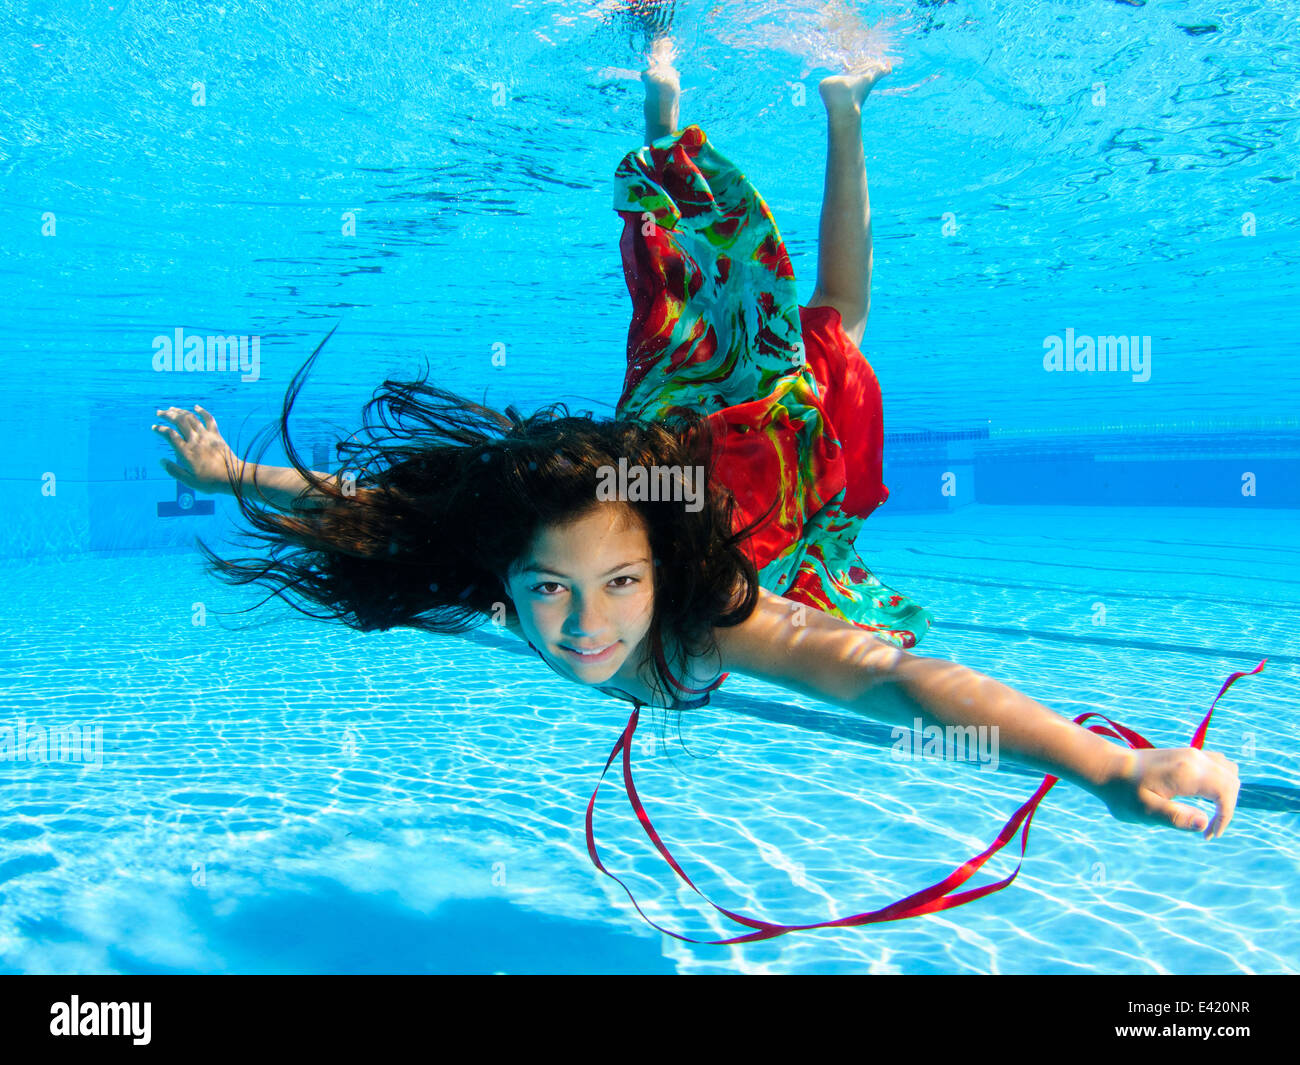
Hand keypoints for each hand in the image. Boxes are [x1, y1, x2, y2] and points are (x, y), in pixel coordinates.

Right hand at [152, 404, 238, 494]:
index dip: (160, 429)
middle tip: (159, 412)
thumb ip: (173, 470)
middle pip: (179, 421)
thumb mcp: (189, 481)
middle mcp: (195, 440)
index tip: (154, 427)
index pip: (170, 435)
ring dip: (180, 411)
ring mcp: (206, 436)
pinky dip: (202, 411)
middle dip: (167, 415)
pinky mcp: (216, 435)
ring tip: (172, 409)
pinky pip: (209, 419)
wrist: (233, 477)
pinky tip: (196, 407)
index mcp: (186, 452)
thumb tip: (161, 461)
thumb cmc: (210, 481)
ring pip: (191, 418)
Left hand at [1094, 746, 1239, 839]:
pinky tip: (1202, 798)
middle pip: (1232, 782)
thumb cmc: (1123, 792)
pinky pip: (1217, 765)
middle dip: (1227, 808)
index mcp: (1187, 772)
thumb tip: (1204, 823)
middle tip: (1207, 829)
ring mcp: (1191, 753)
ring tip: (1208, 814)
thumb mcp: (1145, 811)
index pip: (1226, 793)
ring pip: (1228, 771)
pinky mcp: (1186, 754)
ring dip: (1226, 794)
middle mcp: (1194, 758)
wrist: (1108, 768)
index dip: (1225, 817)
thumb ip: (1175, 817)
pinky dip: (1219, 782)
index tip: (1208, 835)